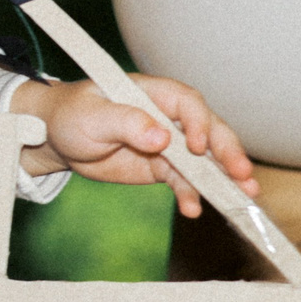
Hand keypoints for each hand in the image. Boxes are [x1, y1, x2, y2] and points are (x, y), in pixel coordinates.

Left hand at [11, 76, 258, 215]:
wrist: (57, 137)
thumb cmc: (73, 114)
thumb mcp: (93, 116)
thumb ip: (126, 122)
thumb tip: (160, 136)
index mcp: (154, 92)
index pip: (188, 102)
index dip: (198, 123)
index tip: (196, 147)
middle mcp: (169, 116)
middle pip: (208, 131)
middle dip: (227, 152)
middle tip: (243, 175)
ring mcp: (168, 143)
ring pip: (203, 159)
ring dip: (222, 178)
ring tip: (242, 197)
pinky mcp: (161, 166)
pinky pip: (182, 181)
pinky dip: (190, 194)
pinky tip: (194, 209)